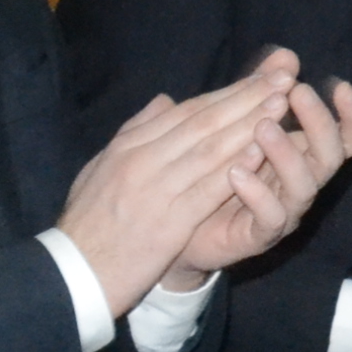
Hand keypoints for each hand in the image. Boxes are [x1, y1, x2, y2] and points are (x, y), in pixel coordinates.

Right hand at [58, 55, 311, 315]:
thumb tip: (165, 100)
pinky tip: (259, 151)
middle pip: (201, 121)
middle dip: (245, 97)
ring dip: (248, 124)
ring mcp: (152, 189)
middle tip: (281, 78)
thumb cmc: (89, 226)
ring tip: (280, 104)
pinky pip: (205, 189)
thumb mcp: (101, 170)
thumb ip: (135, 133)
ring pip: (208, 148)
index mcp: (127, 147)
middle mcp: (140, 160)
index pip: (185, 112)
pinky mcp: (165, 222)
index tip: (258, 78)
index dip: (226, 93)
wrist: (71, 273)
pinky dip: (234, 168)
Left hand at [172, 56, 351, 283]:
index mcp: (301, 155)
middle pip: (333, 156)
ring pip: (305, 186)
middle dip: (320, 123)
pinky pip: (271, 218)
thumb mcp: (235, 124)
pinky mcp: (259, 235)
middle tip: (296, 94)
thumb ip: (261, 92)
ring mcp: (284, 211)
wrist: (178, 223)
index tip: (339, 85)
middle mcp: (301, 182)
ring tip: (262, 127)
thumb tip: (286, 55)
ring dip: (286, 154)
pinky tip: (236, 172)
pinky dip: (258, 194)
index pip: (346, 137)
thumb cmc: (211, 170)